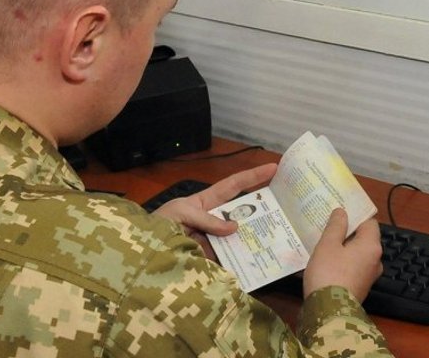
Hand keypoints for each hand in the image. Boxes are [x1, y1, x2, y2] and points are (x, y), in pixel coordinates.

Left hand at [154, 163, 276, 253]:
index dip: (253, 176)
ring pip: (241, 238)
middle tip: (288, 206)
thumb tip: (235, 228)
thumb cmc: (156, 226)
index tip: (274, 167)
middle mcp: (214, 221)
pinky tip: (259, 263)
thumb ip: (207, 220)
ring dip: (257, 237)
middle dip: (264, 208)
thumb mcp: (180, 214)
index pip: (233, 186)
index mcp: (206, 203)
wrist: (140, 256)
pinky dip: (244, 262)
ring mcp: (214, 242)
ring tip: (280, 237)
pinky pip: (231, 260)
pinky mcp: (211, 261)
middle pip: (243, 213)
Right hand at [303, 209, 382, 302]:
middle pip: (364, 239)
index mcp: (371, 246)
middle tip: (328, 226)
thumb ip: (336, 226)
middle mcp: (376, 260)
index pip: (369, 222)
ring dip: (345, 249)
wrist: (329, 312)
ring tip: (325, 243)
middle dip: (348, 232)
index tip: (340, 212)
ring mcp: (370, 276)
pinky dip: (344, 263)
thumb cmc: (329, 273)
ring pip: (358, 255)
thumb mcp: (328, 245)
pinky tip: (327, 262)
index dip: (355, 215)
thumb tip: (342, 212)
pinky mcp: (361, 288)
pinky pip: (354, 268)